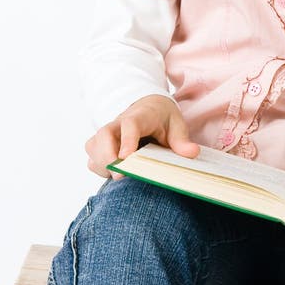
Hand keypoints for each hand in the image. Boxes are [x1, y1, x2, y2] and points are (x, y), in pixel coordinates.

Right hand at [84, 94, 199, 179]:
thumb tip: (192, 153)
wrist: (149, 107)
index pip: (130, 124)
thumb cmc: (163, 118)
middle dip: (108, 156)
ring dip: (102, 164)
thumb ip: (182, 140)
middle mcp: (119, 123)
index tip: (126, 158)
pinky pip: (92, 157)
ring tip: (119, 177)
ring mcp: (108, 134)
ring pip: (93, 146)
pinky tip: (114, 175)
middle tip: (120, 175)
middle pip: (104, 135)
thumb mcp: (177, 125)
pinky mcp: (101, 145)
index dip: (127, 140)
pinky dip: (99, 169)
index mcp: (141, 116)